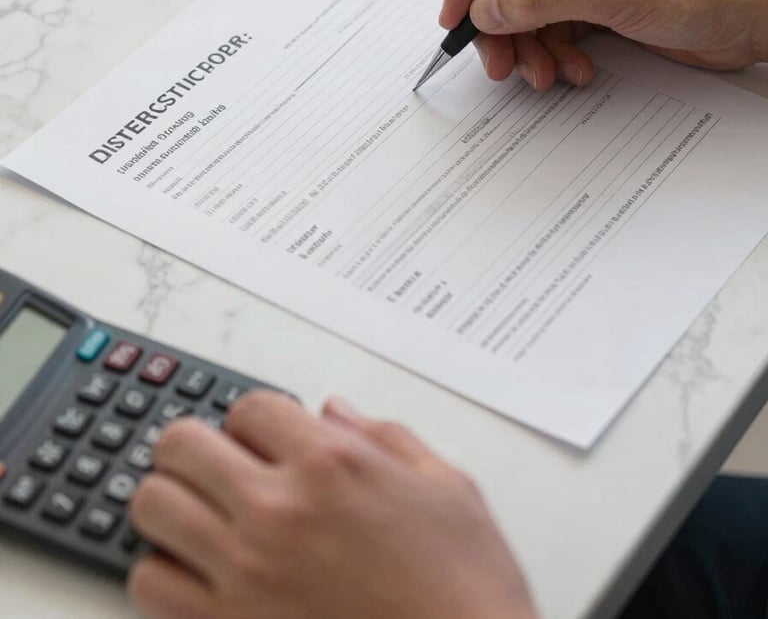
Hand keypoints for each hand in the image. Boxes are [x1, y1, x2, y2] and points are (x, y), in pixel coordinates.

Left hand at [128, 392, 537, 618]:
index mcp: (333, 463)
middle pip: (181, 444)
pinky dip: (161, 571)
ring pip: (152, 507)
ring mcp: (246, 572)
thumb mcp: (447, 487)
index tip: (262, 436)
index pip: (249, 407)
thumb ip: (386, 437)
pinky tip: (196, 571)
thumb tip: (335, 410)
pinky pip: (149, 585)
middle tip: (214, 463)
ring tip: (197, 512)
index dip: (254, 418)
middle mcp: (279, 510)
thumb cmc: (463, 586)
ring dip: (169, 501)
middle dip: (194, 446)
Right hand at [441, 0, 767, 88]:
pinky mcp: (596, 0)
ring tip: (543, 76)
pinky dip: (555, 54)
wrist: (759, 14)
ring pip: (525, 7)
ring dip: (527, 47)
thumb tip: (485, 7)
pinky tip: (576, 71)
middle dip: (499, 21)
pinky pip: (553, 28)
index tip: (458, 13)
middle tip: (497, 61)